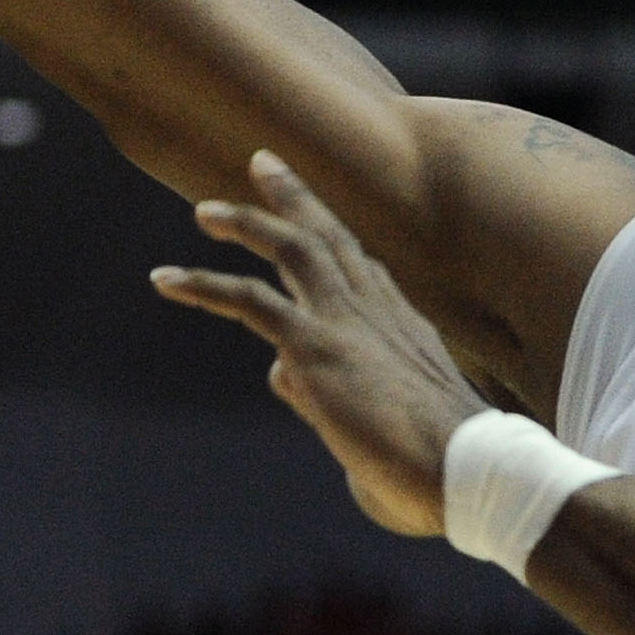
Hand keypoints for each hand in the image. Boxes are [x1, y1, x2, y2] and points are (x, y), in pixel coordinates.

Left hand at [153, 153, 487, 538]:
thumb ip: (325, 399)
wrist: (468, 470)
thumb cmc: (438, 471)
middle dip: (295, 199)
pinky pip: (250, 299)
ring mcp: (346, 322)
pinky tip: (166, 279)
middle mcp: (378, 312)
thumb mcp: (376, 429)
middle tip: (264, 163)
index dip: (335, 242)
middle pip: (332, 237)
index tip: (313, 220)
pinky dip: (204, 284)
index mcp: (404, 330)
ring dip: (246, 223)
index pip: (364, 272)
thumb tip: (278, 375)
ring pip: (291, 248)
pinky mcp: (315, 346)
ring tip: (204, 212)